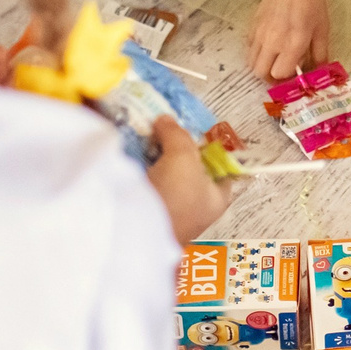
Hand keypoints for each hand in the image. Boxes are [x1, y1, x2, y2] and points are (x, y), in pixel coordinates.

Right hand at [143, 117, 234, 242]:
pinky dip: (139, 173)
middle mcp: (197, 208)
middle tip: (162, 130)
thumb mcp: (182, 155)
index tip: (191, 130)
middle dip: (175, 151)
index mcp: (217, 197)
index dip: (208, 146)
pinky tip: (131, 158)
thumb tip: (165, 120)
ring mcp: (171, 213)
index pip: (220, 166)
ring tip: (143, 139)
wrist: (138, 230)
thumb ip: (177, 134)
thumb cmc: (175, 194)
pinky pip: (146, 187)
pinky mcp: (146, 214)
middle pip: (189, 170)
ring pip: (165, 177)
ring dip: (154, 160)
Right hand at [248, 0, 329, 80]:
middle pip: (260, 72)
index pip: (279, 74)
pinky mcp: (252, 26)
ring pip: (251, 62)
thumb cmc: (312, 3)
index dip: (287, 78)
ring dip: (262, 66)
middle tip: (282, 72)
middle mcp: (272, 43)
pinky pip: (249, 47)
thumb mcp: (322, 29)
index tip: (295, 75)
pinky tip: (268, 46)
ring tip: (274, 61)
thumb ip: (320, 53)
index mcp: (291, 45)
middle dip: (271, 77)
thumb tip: (319, 70)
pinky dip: (256, 53)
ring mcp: (259, 34)